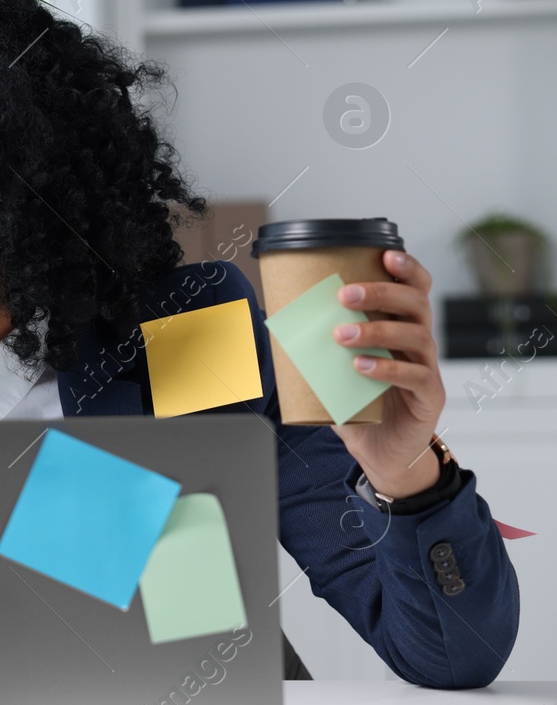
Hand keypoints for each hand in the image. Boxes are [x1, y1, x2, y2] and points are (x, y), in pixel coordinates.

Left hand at [328, 250, 446, 497]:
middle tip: (344, 295)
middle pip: (416, 304)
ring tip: (341, 335)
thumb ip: (317, 344)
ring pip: (416, 337)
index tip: (384, 254)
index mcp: (402, 326)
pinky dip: (386, 369)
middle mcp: (421, 342)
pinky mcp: (430, 397)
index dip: (407, 268)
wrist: (380, 451)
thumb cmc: (359, 403)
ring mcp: (429, 368)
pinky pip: (416, 376)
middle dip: (381, 293)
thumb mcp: (336, 368)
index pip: (416, 288)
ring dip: (376, 331)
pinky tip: (360, 367)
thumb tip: (274, 319)